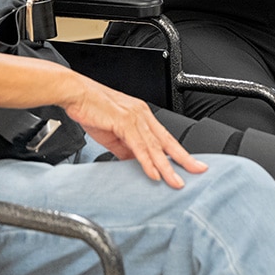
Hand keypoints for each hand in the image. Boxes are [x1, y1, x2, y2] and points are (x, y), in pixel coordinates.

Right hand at [62, 75, 207, 187]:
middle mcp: (142, 114)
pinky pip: (138, 145)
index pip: (164, 137)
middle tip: (198, 171)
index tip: (189, 164)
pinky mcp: (123, 121)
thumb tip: (135, 164)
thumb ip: (125, 150)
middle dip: (184, 158)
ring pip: (154, 146)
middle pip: (166, 141)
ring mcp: (134, 117)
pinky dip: (147, 161)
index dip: (178, 152)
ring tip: (176, 181)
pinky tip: (154, 173)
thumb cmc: (90, 108)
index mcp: (141, 115)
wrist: (75, 93)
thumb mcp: (112, 134)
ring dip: (167, 166)